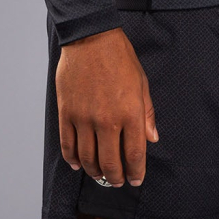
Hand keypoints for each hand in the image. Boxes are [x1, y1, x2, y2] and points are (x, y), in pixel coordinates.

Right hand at [56, 27, 158, 187]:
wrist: (90, 37)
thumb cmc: (119, 56)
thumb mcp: (141, 82)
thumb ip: (146, 113)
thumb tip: (152, 138)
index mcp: (129, 112)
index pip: (134, 155)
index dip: (135, 172)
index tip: (136, 179)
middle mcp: (106, 120)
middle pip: (109, 163)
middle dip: (114, 178)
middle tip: (116, 181)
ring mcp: (84, 118)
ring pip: (87, 159)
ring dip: (94, 172)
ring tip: (99, 174)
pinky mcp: (66, 113)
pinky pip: (68, 145)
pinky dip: (72, 159)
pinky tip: (78, 163)